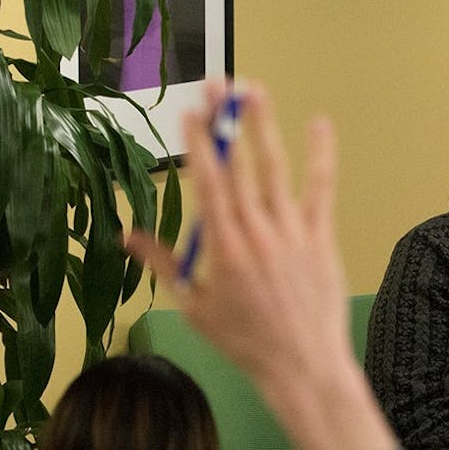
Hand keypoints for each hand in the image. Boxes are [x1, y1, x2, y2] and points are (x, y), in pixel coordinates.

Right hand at [126, 79, 395, 449]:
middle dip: (225, 124)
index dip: (197, 144)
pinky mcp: (321, 238)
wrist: (301, 364)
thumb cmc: (244, 340)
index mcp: (223, 248)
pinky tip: (320, 125)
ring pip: (276, 171)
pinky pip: (322, 190)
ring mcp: (291, 232)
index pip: (207, 184)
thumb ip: (163, 265)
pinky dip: (321, 157)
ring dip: (264, 129)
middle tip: (217, 85)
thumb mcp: (195, 307)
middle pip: (238, 167)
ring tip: (255, 92)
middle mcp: (256, 232)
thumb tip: (126, 235)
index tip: (189, 112)